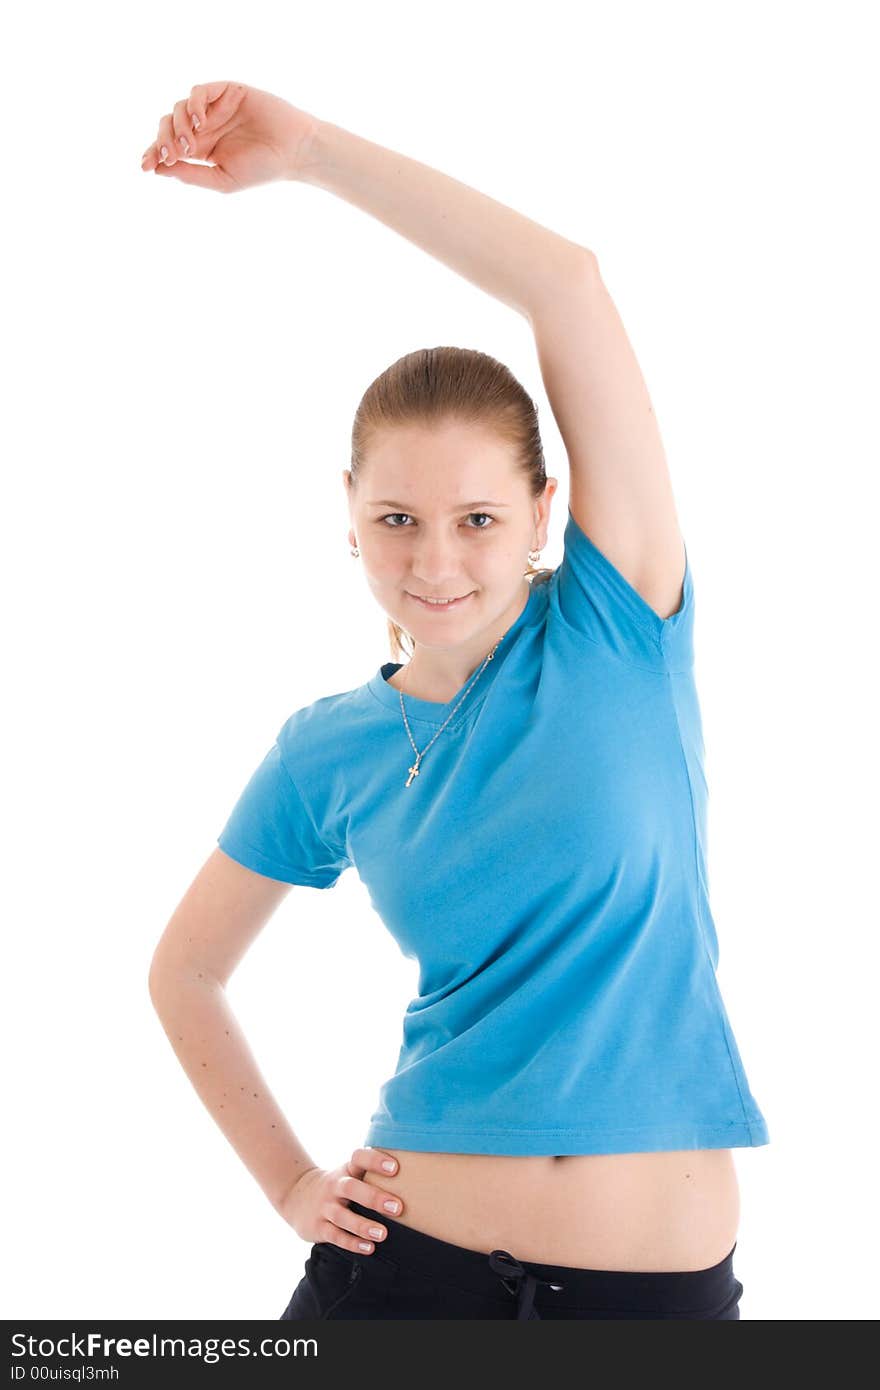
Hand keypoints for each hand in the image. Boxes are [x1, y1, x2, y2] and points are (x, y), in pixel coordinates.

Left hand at [140, 81, 319, 191]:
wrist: (294, 151)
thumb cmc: (263, 169)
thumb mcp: (222, 179)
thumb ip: (192, 175)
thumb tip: (159, 169)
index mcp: (202, 149)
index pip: (169, 146)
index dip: (154, 153)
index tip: (145, 166)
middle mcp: (204, 126)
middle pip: (168, 125)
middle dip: (163, 140)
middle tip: (170, 155)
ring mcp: (215, 107)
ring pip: (179, 108)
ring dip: (179, 126)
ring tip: (191, 144)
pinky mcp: (227, 91)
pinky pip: (199, 91)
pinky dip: (194, 104)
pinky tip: (199, 121)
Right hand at [278, 1148, 404, 1254]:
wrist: (297, 1195)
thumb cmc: (339, 1184)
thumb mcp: (350, 1172)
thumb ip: (374, 1172)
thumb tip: (416, 1173)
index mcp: (347, 1169)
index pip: (359, 1158)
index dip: (376, 1161)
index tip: (395, 1168)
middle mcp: (335, 1186)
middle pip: (351, 1188)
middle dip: (374, 1198)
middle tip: (398, 1207)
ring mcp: (325, 1207)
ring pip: (342, 1216)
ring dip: (363, 1225)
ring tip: (383, 1234)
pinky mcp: (319, 1227)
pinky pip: (335, 1236)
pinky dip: (352, 1242)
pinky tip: (369, 1248)